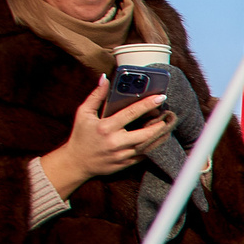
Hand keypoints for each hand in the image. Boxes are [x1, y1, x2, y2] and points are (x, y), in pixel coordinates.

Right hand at [42, 77, 171, 197]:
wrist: (76, 163)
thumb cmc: (80, 135)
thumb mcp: (84, 113)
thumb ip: (96, 96)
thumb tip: (105, 78)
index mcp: (105, 127)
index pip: (131, 113)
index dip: (147, 104)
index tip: (161, 97)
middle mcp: (115, 142)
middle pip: (145, 133)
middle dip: (159, 124)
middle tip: (167, 115)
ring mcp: (122, 155)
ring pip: (148, 146)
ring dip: (160, 136)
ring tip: (166, 126)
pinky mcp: (126, 164)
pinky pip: (145, 155)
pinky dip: (153, 146)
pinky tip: (158, 138)